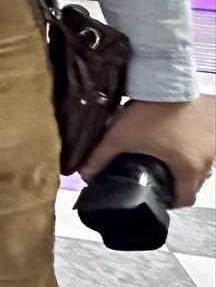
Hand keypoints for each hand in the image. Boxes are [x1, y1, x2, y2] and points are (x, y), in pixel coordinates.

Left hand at [80, 95, 215, 208]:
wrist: (169, 83)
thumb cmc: (149, 113)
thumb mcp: (120, 136)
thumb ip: (100, 157)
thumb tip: (83, 174)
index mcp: (188, 169)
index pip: (185, 199)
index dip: (170, 202)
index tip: (158, 196)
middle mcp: (207, 161)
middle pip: (194, 184)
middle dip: (177, 184)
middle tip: (158, 177)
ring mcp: (214, 147)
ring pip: (202, 167)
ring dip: (186, 168)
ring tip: (166, 160)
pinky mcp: (214, 132)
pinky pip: (207, 150)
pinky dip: (194, 151)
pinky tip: (178, 142)